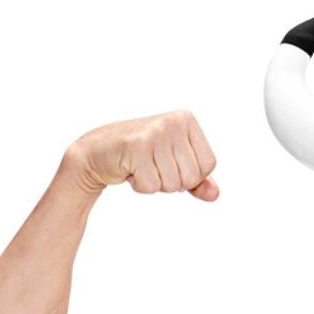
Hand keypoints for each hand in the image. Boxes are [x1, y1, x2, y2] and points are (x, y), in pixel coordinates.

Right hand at [64, 111, 219, 200]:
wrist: (98, 151)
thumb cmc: (139, 156)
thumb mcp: (172, 163)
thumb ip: (197, 179)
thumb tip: (214, 194)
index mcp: (186, 120)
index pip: (207, 165)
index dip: (189, 176)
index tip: (168, 163)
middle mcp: (173, 122)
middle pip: (191, 177)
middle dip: (171, 182)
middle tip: (152, 166)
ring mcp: (155, 132)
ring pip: (172, 184)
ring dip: (154, 184)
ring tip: (140, 166)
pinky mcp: (137, 147)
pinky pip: (152, 186)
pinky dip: (140, 186)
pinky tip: (129, 169)